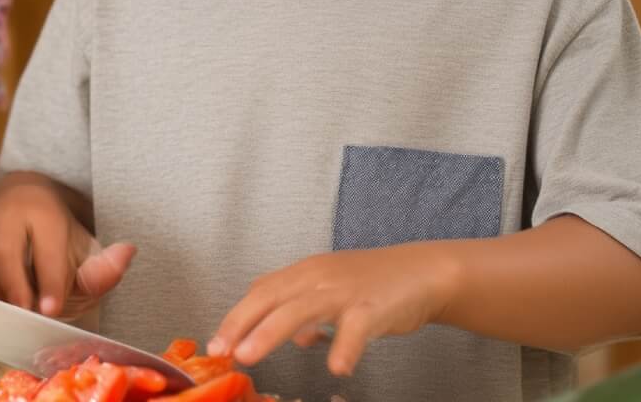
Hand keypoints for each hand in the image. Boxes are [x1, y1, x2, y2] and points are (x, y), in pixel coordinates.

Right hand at [0, 175, 135, 319]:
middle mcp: (8, 214)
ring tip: (13, 312)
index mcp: (44, 212)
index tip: (52, 310)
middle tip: (28, 315)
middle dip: (16, 289)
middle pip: (3, 253)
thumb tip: (126, 253)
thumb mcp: (88, 253)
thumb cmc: (61, 243)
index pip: (45, 248)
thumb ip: (104, 266)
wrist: (31, 214)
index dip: (50, 281)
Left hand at [206, 244, 462, 376]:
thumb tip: (293, 338)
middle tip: (221, 350)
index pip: (261, 291)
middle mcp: (318, 277)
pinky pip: (356, 328)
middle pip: (270, 297)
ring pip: (300, 309)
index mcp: (305, 274)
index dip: (236, 316)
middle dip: (241, 323)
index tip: (216, 342)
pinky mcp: (374, 307)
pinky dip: (345, 347)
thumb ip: (308, 312)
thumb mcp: (333, 292)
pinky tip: (336, 368)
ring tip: (249, 355)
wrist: (424, 272)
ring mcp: (345, 291)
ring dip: (270, 333)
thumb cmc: (375, 284)